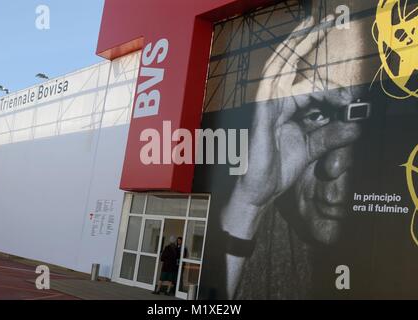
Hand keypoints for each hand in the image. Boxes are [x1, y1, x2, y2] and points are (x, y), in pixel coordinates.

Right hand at [221, 15, 360, 238]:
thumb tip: (356, 125)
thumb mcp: (311, 150)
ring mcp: (266, 105)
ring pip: (282, 65)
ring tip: (315, 22)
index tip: (348, 104)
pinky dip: (286, 60)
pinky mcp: (261, 111)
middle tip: (326, 20)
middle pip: (292, 65)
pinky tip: (300, 42)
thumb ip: (331, 136)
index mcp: (286, 111)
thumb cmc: (276, 170)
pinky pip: (273, 80)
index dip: (332, 89)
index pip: (310, 87)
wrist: (256, 191)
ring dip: (298, 42)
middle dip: (309, 41)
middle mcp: (275, 103)